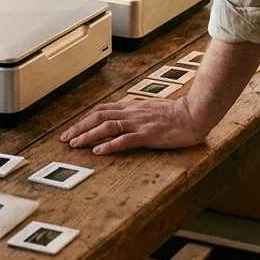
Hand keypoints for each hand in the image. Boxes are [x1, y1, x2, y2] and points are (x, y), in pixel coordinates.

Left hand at [60, 98, 208, 154]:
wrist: (194, 114)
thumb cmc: (175, 115)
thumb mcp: (150, 111)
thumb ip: (135, 115)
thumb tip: (120, 121)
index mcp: (131, 108)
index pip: (102, 111)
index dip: (84, 120)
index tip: (72, 130)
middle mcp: (131, 113)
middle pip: (99, 117)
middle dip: (80, 128)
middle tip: (65, 139)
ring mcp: (139, 123)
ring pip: (107, 127)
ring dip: (88, 136)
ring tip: (75, 145)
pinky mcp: (148, 135)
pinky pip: (125, 139)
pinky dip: (109, 145)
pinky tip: (98, 151)